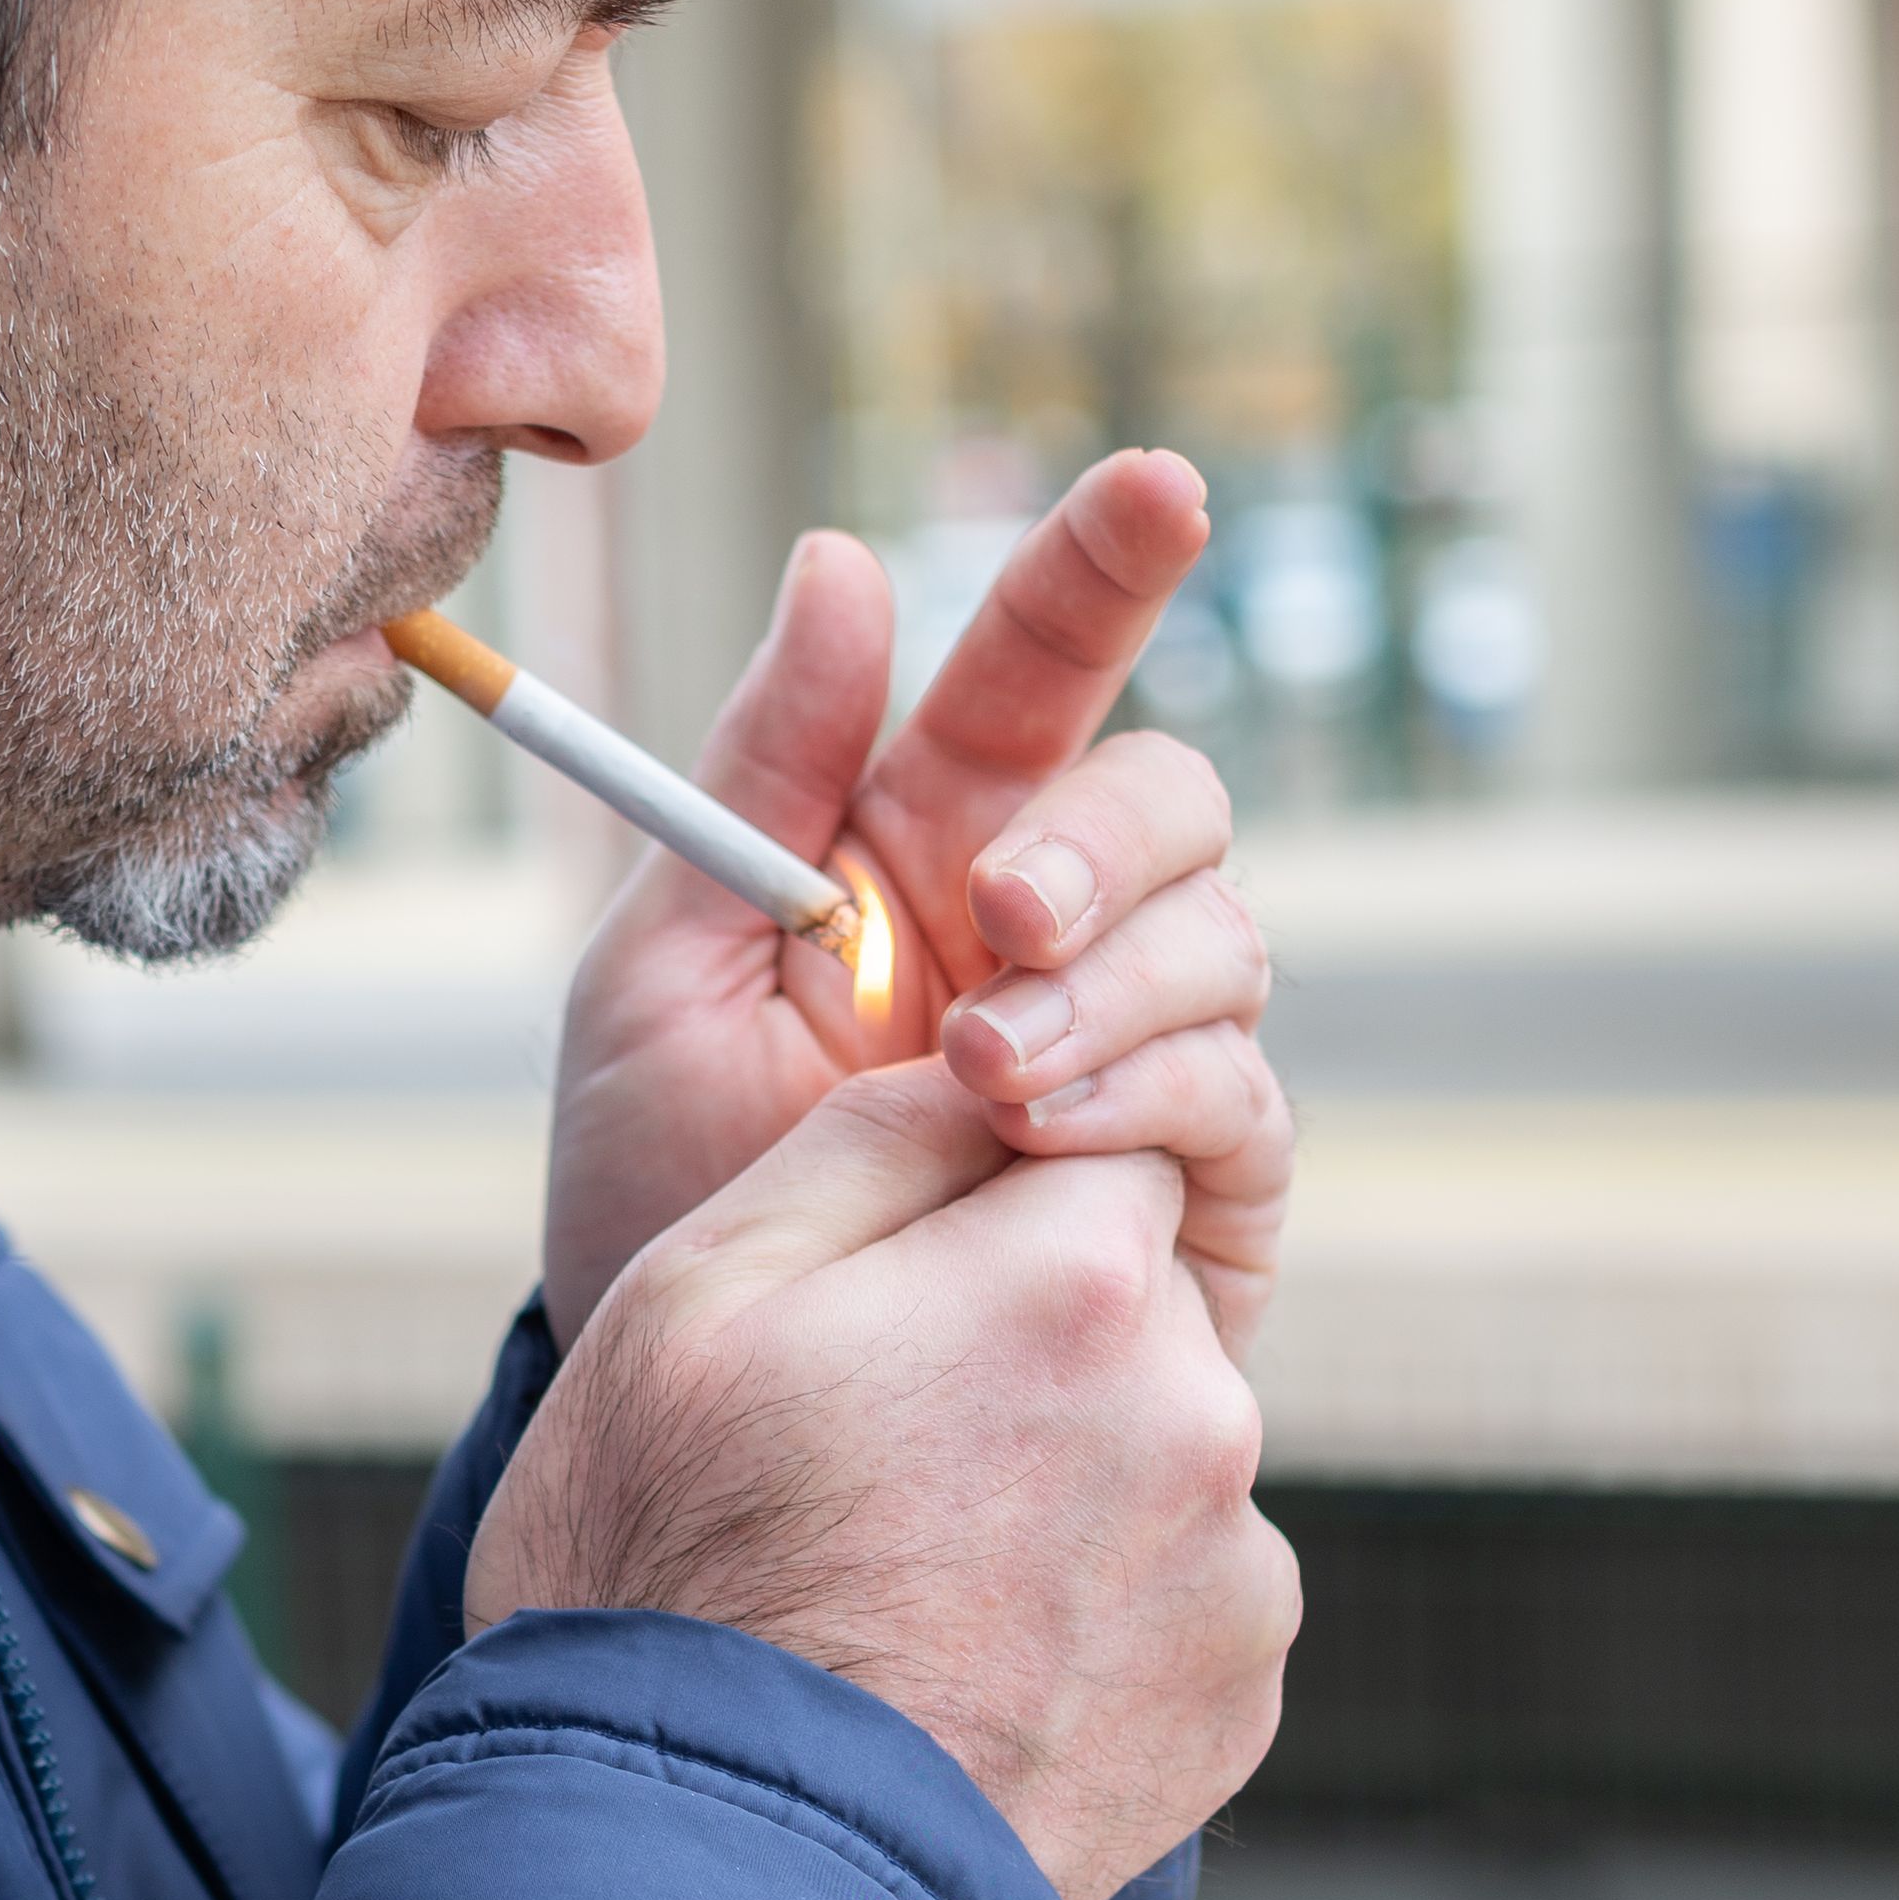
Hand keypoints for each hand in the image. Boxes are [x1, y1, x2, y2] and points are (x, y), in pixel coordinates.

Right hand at [475, 1067, 1294, 1899]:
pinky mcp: (1240, 1699)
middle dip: (1018, 1342)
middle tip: (861, 1457)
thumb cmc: (670, 1571)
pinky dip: (1086, 1615)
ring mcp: (1235, 1570)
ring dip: (1056, 1482)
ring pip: (1153, 1450)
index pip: (1091, 1140)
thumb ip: (868, 1141)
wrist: (724, 1894)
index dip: (984, 1202)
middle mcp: (1201, 1411)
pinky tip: (958, 1671)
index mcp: (1077, 1278)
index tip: (894, 1289)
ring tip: (896, 1588)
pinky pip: (1173, 1595)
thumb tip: (987, 1067)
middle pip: (1130, 1301)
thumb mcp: (693, 1297)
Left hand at [536, 454, 1290, 1358]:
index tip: (1156, 486)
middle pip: (1170, 800)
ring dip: (1109, 984)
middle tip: (999, 915)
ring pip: (1221, 941)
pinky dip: (1152, 1095)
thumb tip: (842, 562)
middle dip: (1101, 839)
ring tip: (978, 1073)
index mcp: (924, 842)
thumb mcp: (661, 971)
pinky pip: (1237, 1097)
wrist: (705, 1414)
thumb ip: (760, 775)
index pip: (1043, 668)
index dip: (1104, 567)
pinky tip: (1047, 1139)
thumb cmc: (664, 1185)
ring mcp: (1136, 1054)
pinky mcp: (1194, 1189)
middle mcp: (1056, 931)